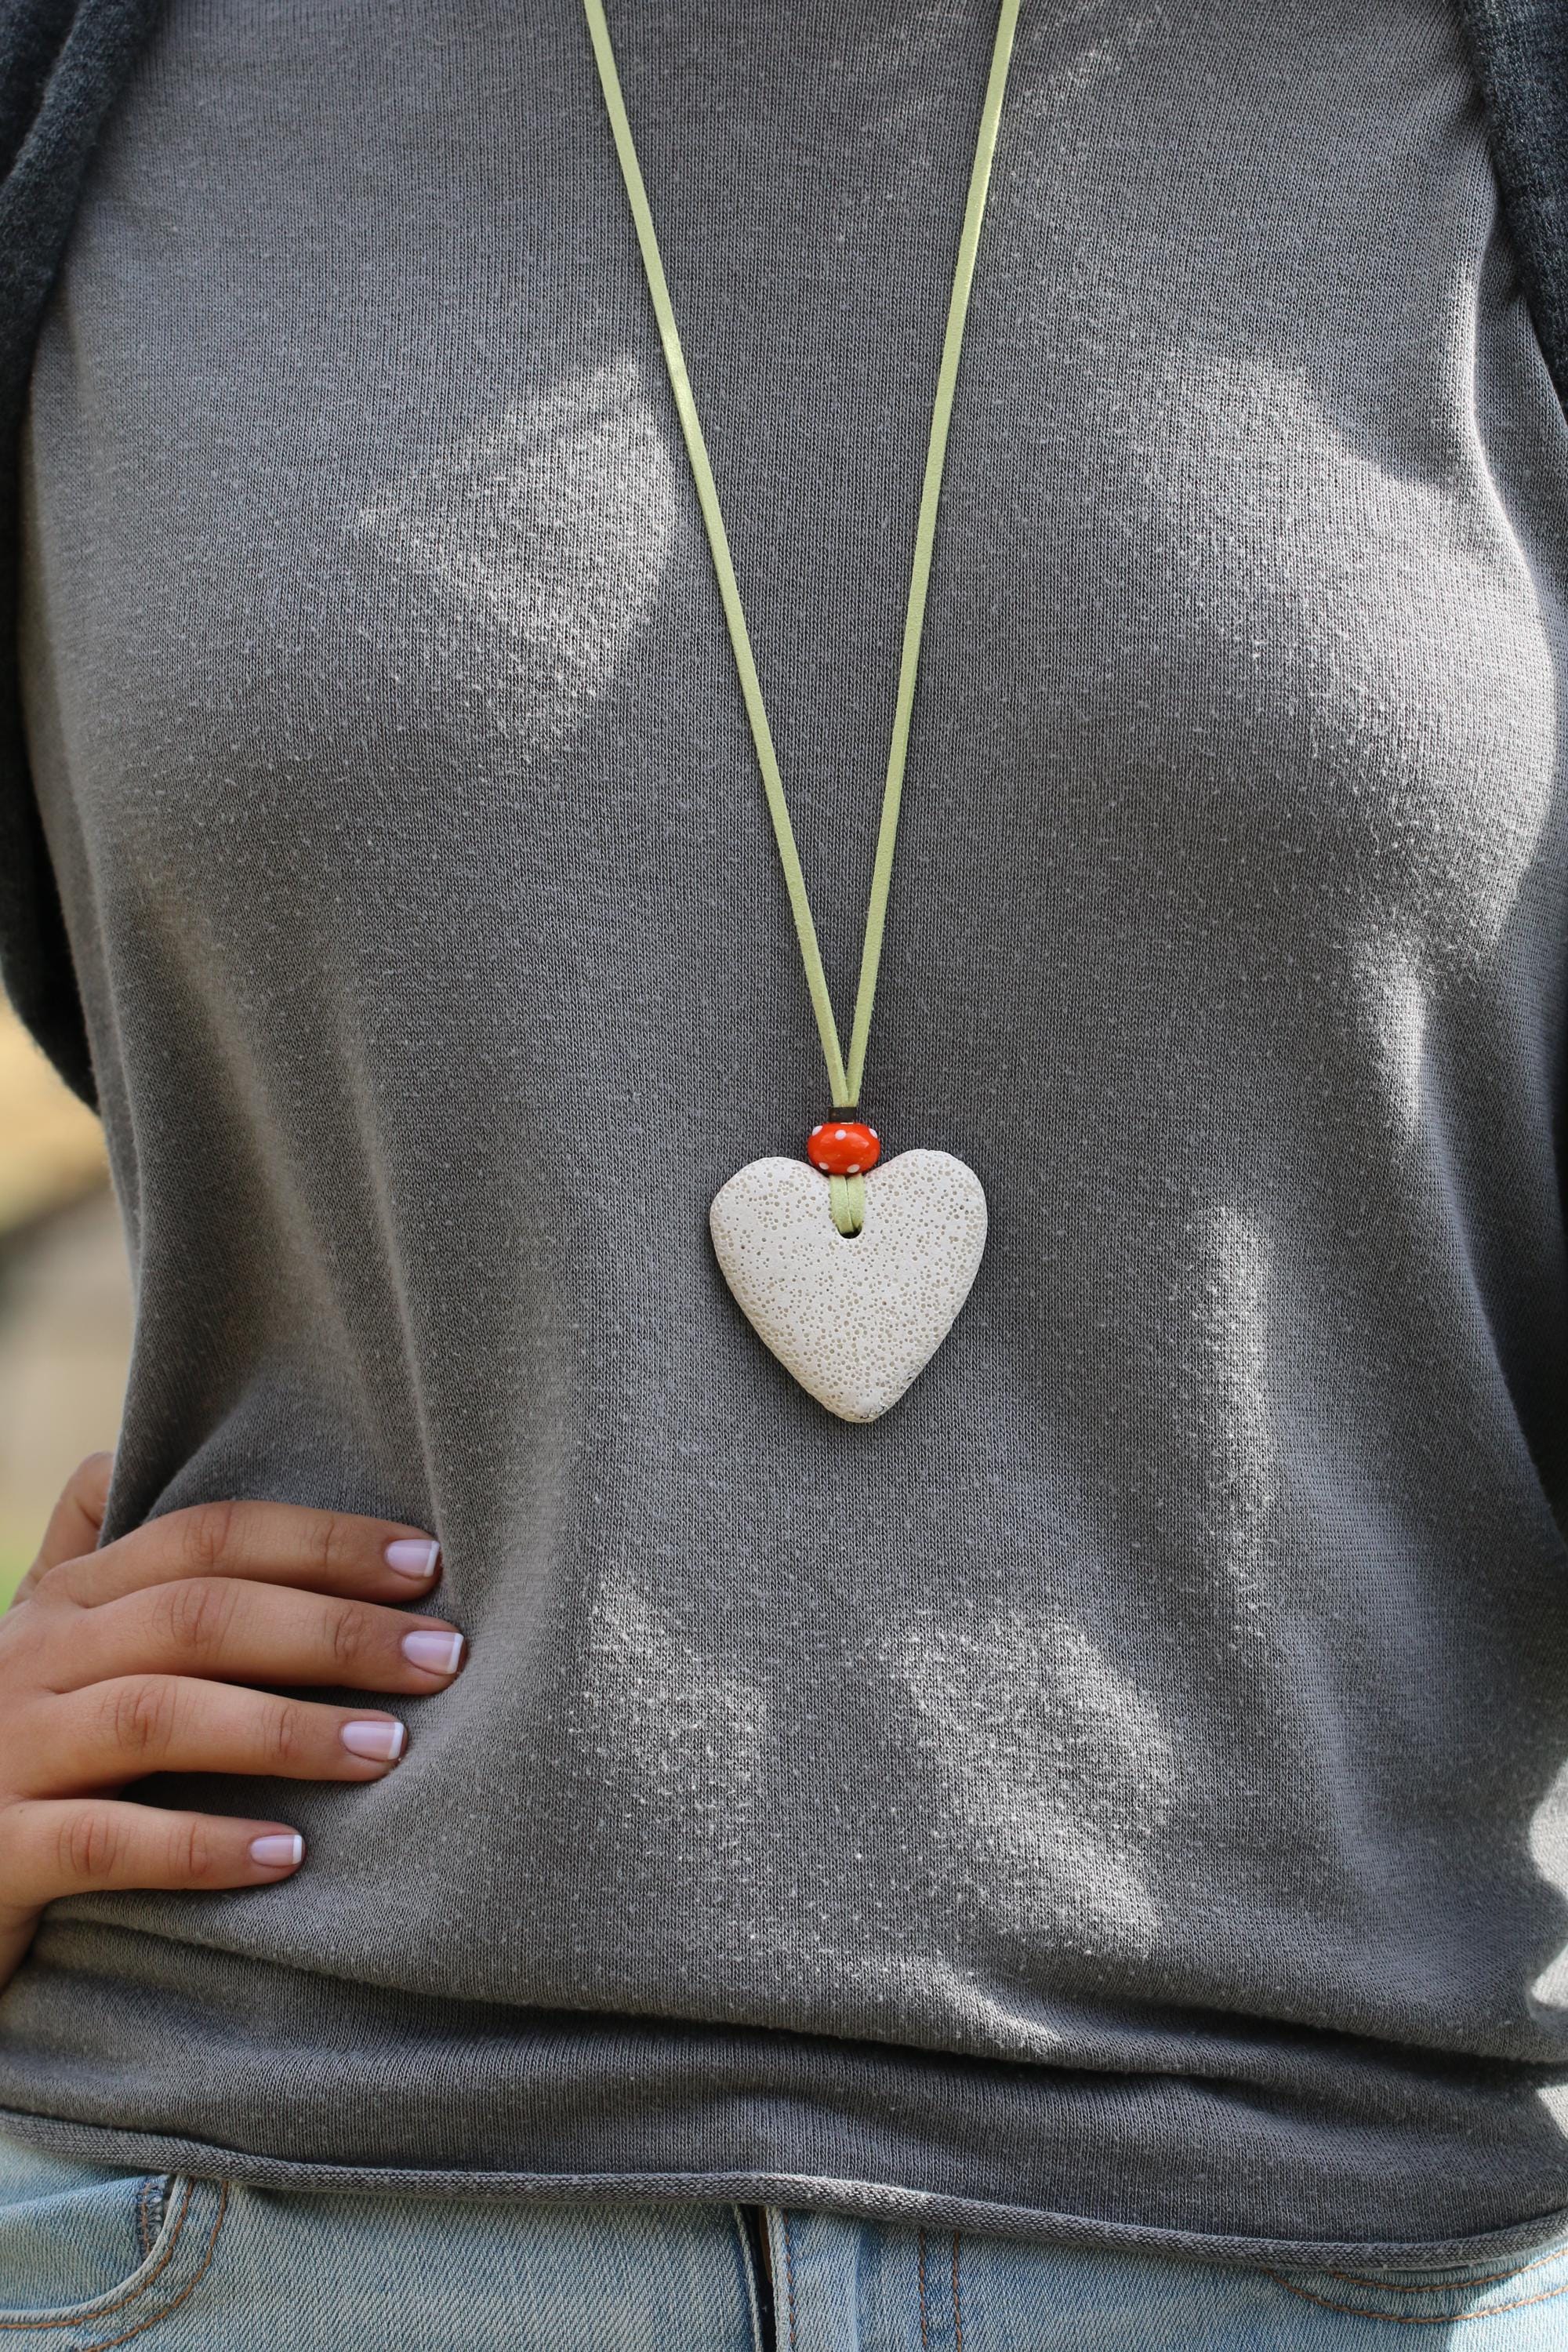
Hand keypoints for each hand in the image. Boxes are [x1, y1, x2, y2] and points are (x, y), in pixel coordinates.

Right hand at [0, 1454, 462, 1994]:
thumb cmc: (13, 1761)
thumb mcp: (47, 1653)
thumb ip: (91, 1567)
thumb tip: (118, 1459)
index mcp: (65, 1601)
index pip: (204, 1538)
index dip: (318, 1542)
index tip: (426, 1563)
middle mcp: (31, 1659)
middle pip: (198, 1614)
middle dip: (330, 1629)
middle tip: (441, 1657)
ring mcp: (5, 1752)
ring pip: (156, 1714)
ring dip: (283, 1729)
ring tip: (387, 1748)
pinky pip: (103, 1842)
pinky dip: (199, 1846)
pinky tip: (287, 1856)